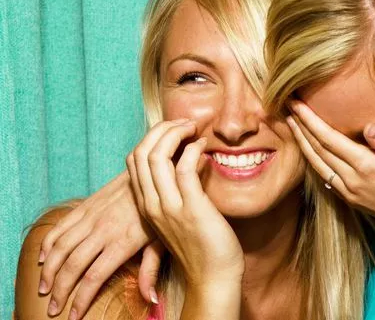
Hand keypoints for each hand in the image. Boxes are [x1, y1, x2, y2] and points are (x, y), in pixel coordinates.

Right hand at [38, 170, 163, 317]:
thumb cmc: (164, 208)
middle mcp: (103, 230)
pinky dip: (48, 242)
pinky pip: (61, 225)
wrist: (156, 171)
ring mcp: (92, 216)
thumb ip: (152, 269)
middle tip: (53, 309)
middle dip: (60, 291)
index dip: (80, 300)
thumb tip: (150, 298)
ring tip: (44, 288)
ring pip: (60, 247)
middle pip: (71, 266)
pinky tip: (43, 257)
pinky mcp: (88, 204)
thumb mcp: (163, 239)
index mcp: (122, 242)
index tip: (72, 317)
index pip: (93, 277)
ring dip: (48, 270)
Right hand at [125, 120, 244, 290]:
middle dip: (162, 129)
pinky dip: (193, 149)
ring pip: (156, 156)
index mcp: (147, 205)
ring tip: (194, 128)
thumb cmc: (203, 245)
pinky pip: (183, 168)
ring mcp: (169, 207)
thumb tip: (190, 158)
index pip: (134, 160)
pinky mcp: (191, 209)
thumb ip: (179, 190)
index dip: (152, 137)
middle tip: (185, 122)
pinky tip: (204, 146)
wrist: (213, 277)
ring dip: (175, 134)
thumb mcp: (181, 214)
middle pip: (140, 153)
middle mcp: (152, 204)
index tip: (176, 130)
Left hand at [287, 100, 374, 237]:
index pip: (330, 139)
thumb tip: (369, 127)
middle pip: (318, 150)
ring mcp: (349, 192)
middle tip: (286, 106)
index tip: (297, 103)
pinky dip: (312, 160)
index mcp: (366, 167)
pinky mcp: (350, 199)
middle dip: (301, 127)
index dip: (310, 120)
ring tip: (291, 124)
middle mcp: (352, 180)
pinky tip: (308, 151)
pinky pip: (324, 176)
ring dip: (302, 143)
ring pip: (317, 164)